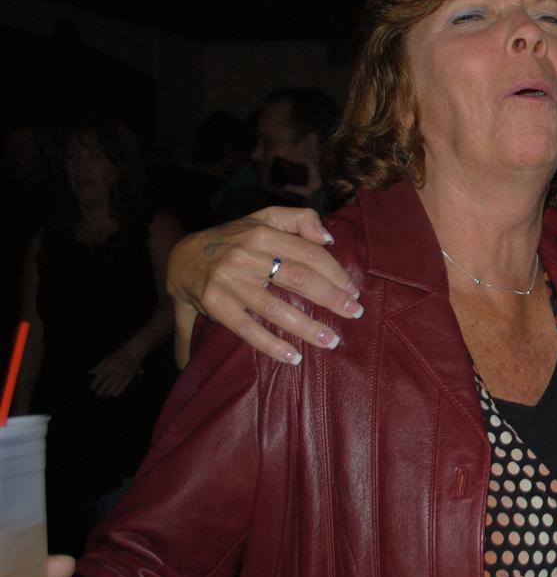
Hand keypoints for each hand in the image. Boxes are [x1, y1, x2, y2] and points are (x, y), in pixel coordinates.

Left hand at [88, 350, 140, 396]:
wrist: (132, 351)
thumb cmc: (118, 355)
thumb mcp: (106, 359)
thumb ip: (98, 366)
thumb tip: (90, 373)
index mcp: (109, 365)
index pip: (100, 376)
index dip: (95, 383)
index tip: (92, 388)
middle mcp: (116, 369)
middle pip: (108, 381)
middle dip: (102, 389)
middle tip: (98, 394)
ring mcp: (123, 372)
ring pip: (116, 384)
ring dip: (110, 391)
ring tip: (105, 395)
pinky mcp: (130, 375)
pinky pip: (125, 384)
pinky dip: (120, 390)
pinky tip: (115, 395)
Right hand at [167, 207, 362, 363]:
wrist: (182, 257)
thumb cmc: (235, 239)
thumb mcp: (264, 218)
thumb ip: (299, 219)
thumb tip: (329, 237)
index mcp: (263, 233)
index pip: (309, 253)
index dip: (335, 272)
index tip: (353, 290)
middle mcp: (246, 256)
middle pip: (298, 278)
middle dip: (331, 298)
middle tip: (354, 313)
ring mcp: (230, 283)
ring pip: (275, 308)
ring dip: (306, 327)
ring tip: (331, 340)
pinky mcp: (216, 306)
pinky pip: (248, 329)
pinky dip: (271, 345)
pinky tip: (293, 357)